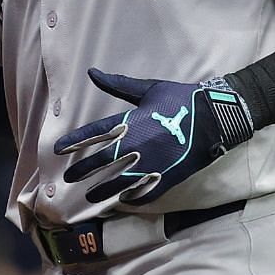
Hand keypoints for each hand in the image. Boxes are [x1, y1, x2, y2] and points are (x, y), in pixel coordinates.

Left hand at [54, 70, 256, 204]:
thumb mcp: (149, 89)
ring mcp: (152, 164)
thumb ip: (118, 84)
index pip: (95, 133)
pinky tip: (121, 201)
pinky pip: (145, 191)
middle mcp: (137, 145)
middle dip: (84, 170)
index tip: (58, 150)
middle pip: (103, 161)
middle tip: (68, 178)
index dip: (75, 142)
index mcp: (131, 122)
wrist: (216, 118)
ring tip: (89, 196)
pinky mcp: (168, 176)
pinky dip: (132, 197)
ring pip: (120, 181)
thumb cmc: (181, 100)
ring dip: (102, 189)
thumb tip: (92, 72)